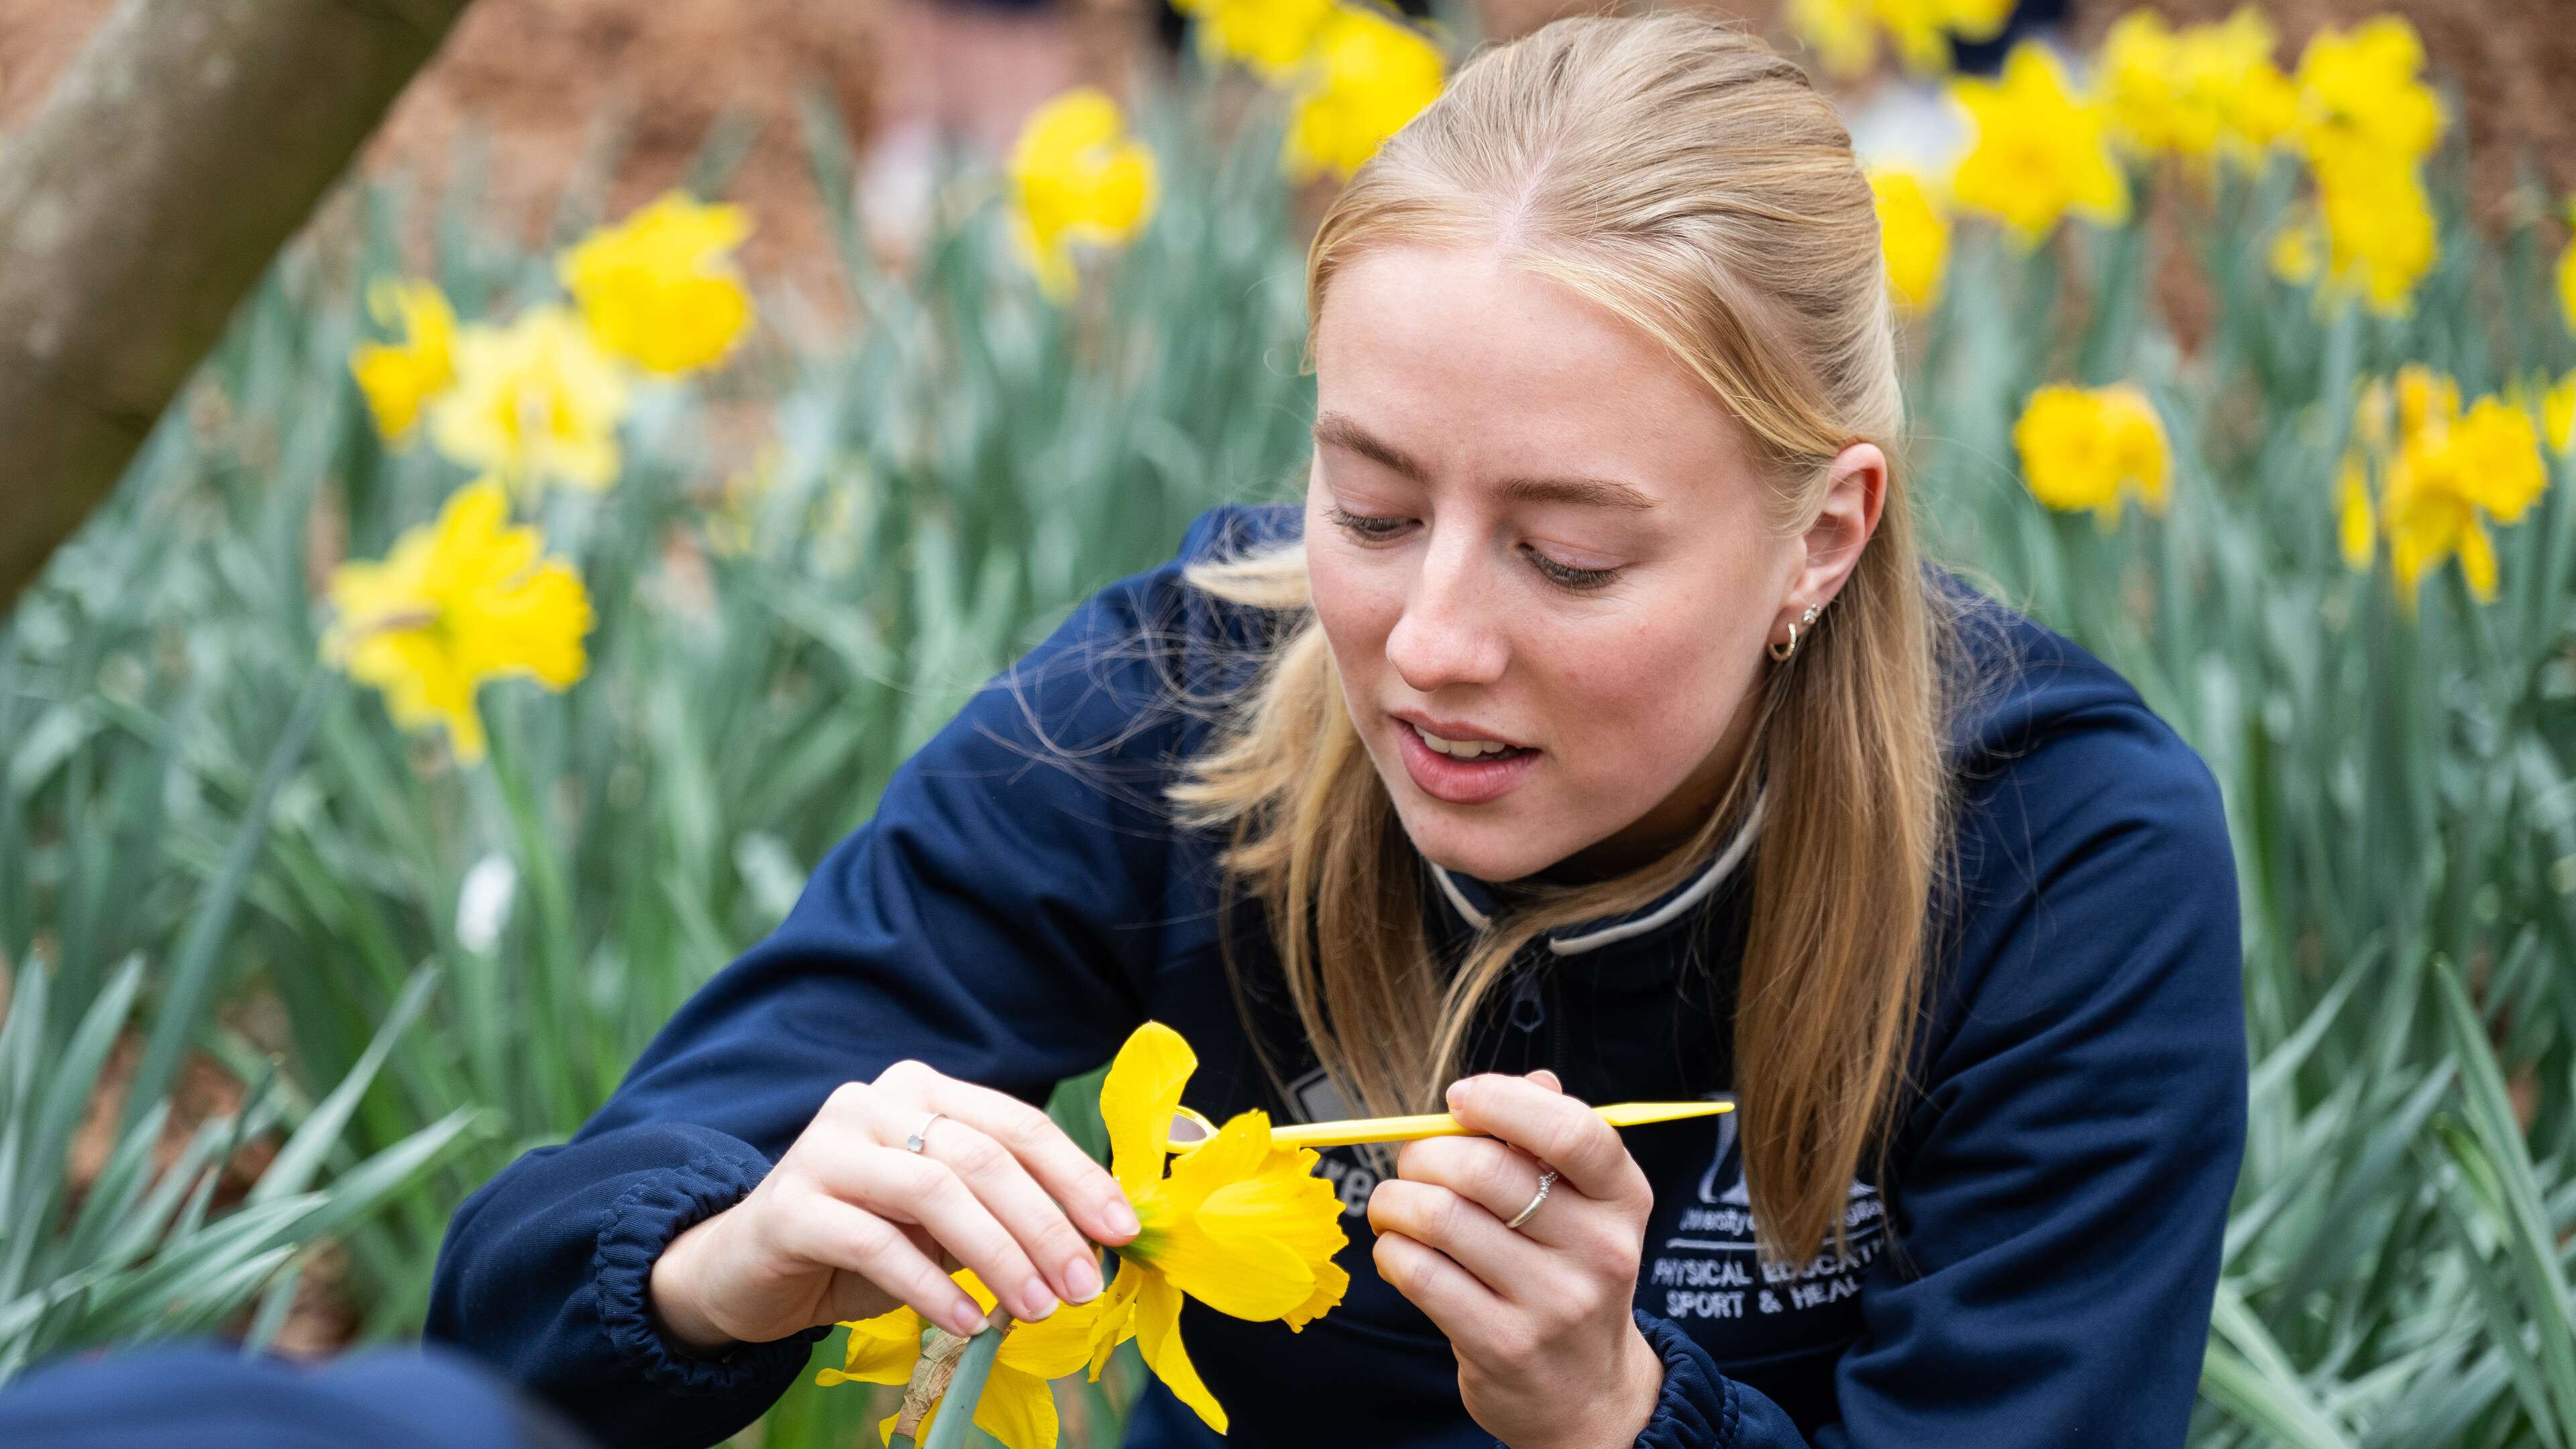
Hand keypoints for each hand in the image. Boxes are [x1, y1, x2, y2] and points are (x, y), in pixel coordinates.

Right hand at [648, 1059, 1139, 1353]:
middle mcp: (875, 1102)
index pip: (1018, 1125)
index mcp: (923, 1090)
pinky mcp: (792, 1205)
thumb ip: (1003, 1211)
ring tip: (1035, 1308)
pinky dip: (931, 1284)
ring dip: (998, 1256)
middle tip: (1084, 1286)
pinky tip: (967, 1320)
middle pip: (983, 1159)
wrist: (747, 1269)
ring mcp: (828, 1147)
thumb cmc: (864, 1238)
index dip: (1077, 1177)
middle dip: (1045, 1226)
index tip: (1122, 1231)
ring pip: (935, 1192)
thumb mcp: (943, 1219)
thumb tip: (1096, 1242)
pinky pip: (876, 1242)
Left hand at [1367, 1069, 1664, 1448]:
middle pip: (1485, 1169)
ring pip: (1440, 1218)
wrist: (1587, 1393)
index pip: (1573, 1131)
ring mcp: (1553, 1303)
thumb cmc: (1567, 1273)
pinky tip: (1400, 1252)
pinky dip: (1391, 1251)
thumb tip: (1528, 1080)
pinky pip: (1418, 1273)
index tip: (1458, 1098)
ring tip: (1394, 1208)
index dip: (1503, 1100)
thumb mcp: (1584, 1207)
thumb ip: (1551, 1138)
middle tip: (1413, 1164)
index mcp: (1623, 1198)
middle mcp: (1599, 1250)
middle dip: (1425, 1154)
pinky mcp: (1503, 1345)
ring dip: (1395, 1202)